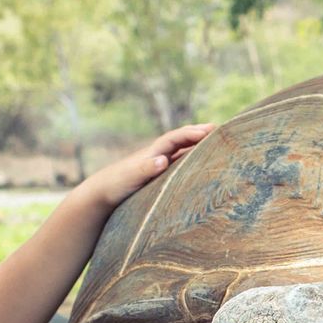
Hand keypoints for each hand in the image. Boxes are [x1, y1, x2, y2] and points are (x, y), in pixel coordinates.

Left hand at [83, 125, 213, 211]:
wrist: (101, 193)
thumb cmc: (115, 185)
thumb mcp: (130, 177)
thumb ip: (145, 168)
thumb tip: (162, 160)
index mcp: (151, 153)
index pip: (175, 138)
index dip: (191, 133)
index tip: (208, 131)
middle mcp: (157, 156)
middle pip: (182, 140)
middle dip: (199, 134)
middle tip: (221, 129)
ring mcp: (158, 165)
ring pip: (182, 152)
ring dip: (197, 146)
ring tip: (217, 143)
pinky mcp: (159, 176)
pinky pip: (179, 164)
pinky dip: (192, 160)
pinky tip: (202, 164)